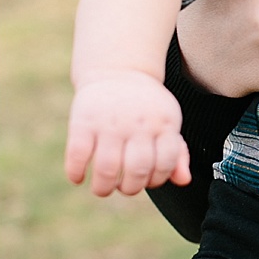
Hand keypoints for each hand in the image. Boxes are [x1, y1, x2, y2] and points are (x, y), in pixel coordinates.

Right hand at [65, 71, 190, 196]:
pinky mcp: (83, 121)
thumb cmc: (145, 105)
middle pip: (136, 170)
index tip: (147, 181)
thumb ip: (177, 153)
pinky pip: (78, 155)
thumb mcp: (167, 121)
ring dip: (103, 187)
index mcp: (163, 124)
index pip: (165, 163)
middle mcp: (137, 124)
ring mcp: (109, 123)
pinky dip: (75, 173)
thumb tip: (183, 181)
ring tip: (102, 188)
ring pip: (107, 168)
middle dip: (130, 188)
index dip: (157, 179)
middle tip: (123, 186)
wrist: (118, 70)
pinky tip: (78, 177)